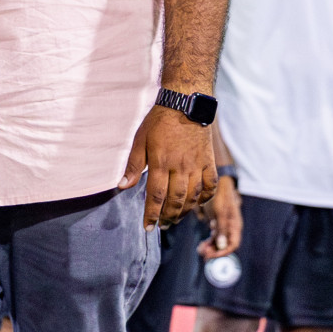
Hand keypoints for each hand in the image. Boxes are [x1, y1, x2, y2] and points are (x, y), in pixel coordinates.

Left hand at [119, 105, 216, 227]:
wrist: (185, 104)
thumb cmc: (158, 122)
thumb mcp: (139, 140)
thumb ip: (133, 166)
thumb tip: (123, 187)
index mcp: (160, 162)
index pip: (156, 195)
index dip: (152, 214)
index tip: (147, 226)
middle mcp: (181, 167)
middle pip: (175, 200)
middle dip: (167, 217)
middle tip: (162, 226)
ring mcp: (197, 166)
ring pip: (193, 197)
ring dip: (183, 212)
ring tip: (175, 219)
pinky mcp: (209, 162)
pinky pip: (210, 186)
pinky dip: (204, 198)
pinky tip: (196, 204)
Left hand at [197, 176, 241, 257]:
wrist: (218, 181)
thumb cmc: (220, 195)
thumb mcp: (220, 211)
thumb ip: (222, 228)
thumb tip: (223, 246)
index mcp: (234, 225)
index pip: (232, 244)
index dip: (222, 252)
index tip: (210, 256)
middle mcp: (230, 227)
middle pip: (225, 244)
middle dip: (214, 251)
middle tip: (202, 254)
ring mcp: (224, 224)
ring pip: (219, 241)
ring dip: (211, 247)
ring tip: (200, 250)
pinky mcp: (217, 221)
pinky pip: (215, 235)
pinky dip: (209, 241)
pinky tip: (201, 244)